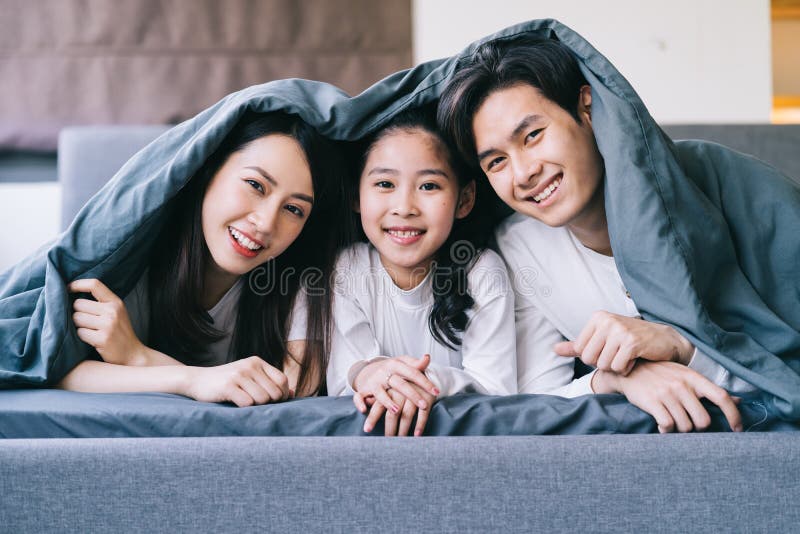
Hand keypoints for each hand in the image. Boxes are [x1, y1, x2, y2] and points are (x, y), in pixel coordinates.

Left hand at [69, 278, 148, 364]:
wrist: (132, 354)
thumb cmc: (120, 332)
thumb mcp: (117, 312)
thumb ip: (101, 303)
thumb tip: (72, 294)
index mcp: (116, 302)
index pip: (94, 285)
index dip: (77, 284)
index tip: (67, 288)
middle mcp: (112, 311)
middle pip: (79, 304)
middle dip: (77, 313)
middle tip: (87, 321)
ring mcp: (108, 325)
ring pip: (77, 318)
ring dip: (78, 325)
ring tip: (90, 331)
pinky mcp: (102, 338)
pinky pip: (79, 332)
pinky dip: (82, 336)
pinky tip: (92, 339)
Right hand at [183, 356, 291, 406]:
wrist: (196, 380)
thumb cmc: (227, 383)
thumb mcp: (249, 378)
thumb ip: (270, 384)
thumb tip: (293, 393)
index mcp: (257, 362)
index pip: (282, 381)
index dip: (282, 395)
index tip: (272, 402)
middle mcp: (250, 365)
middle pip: (275, 393)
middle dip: (268, 404)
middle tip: (254, 404)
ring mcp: (239, 374)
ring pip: (263, 400)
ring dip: (255, 406)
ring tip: (243, 402)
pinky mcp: (228, 385)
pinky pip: (247, 403)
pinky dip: (243, 408)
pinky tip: (234, 403)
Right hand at [352, 354, 438, 414]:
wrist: (370, 370)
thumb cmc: (392, 369)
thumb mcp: (403, 363)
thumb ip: (416, 364)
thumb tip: (427, 357)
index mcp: (395, 365)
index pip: (412, 372)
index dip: (425, 382)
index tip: (436, 392)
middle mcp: (384, 373)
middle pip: (399, 384)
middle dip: (412, 395)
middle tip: (424, 405)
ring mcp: (373, 382)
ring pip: (380, 392)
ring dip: (387, 402)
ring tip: (396, 410)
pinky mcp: (363, 390)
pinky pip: (359, 397)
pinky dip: (360, 403)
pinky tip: (364, 410)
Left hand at [361, 384, 434, 436]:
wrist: (423, 372)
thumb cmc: (401, 384)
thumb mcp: (387, 387)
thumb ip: (375, 397)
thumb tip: (363, 406)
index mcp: (389, 389)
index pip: (378, 405)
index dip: (372, 418)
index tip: (366, 430)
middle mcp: (400, 391)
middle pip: (392, 413)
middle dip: (390, 429)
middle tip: (387, 442)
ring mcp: (414, 394)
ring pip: (407, 415)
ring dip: (404, 429)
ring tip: (401, 441)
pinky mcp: (427, 397)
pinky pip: (423, 413)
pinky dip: (420, 424)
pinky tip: (417, 434)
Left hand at [554, 311, 693, 374]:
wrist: (664, 339)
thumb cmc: (629, 340)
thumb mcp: (602, 339)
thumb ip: (577, 345)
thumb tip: (554, 349)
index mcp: (597, 318)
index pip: (580, 351)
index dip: (594, 358)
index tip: (608, 351)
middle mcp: (607, 321)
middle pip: (589, 359)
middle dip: (603, 364)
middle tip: (618, 356)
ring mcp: (619, 330)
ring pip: (603, 365)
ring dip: (616, 367)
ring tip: (627, 357)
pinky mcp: (632, 342)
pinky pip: (618, 367)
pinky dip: (626, 369)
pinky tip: (635, 359)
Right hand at [593, 361, 741, 432]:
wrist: (628, 369)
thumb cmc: (659, 374)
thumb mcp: (684, 375)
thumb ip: (708, 389)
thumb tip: (737, 401)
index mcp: (693, 377)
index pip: (720, 396)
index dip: (733, 415)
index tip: (738, 429)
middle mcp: (681, 385)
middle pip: (703, 420)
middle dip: (698, 428)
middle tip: (689, 425)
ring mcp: (666, 393)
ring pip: (685, 426)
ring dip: (680, 430)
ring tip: (672, 422)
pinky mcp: (652, 401)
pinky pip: (667, 425)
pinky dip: (666, 430)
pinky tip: (662, 425)